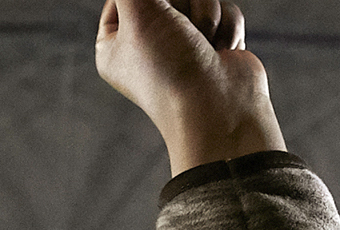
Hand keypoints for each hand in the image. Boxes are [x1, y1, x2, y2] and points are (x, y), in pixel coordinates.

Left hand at [96, 0, 286, 175]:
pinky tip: (223, 53)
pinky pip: (225, 11)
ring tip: (203, 46)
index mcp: (113, 44)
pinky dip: (226, 28)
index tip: (156, 15)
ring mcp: (184, 45)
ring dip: (205, 15)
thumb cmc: (170, 68)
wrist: (218, 108)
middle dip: (180, 3)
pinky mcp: (216, 46)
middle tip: (180, 31)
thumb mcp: (139, 11)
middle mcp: (146, 45)